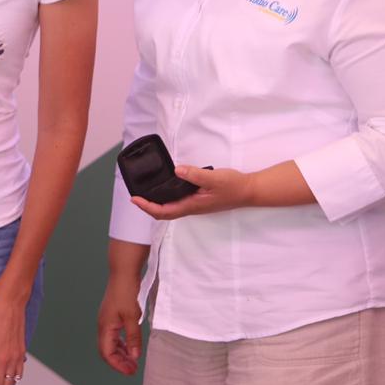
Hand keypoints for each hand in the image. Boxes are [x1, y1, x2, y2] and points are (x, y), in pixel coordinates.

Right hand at [97, 280, 142, 375]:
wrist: (123, 273)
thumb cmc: (126, 292)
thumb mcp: (132, 317)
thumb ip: (133, 337)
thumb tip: (134, 356)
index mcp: (105, 326)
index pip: (106, 353)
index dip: (117, 364)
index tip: (130, 371)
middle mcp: (103, 325)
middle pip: (106, 350)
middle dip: (119, 361)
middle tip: (133, 369)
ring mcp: (107, 320)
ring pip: (110, 343)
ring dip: (120, 353)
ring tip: (132, 361)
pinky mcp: (112, 316)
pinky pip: (114, 335)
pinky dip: (122, 344)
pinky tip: (131, 345)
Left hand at [130, 166, 254, 219]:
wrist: (249, 191)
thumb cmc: (233, 185)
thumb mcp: (214, 178)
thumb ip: (195, 175)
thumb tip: (177, 171)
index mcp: (192, 205)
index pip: (164, 211)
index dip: (147, 207)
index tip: (135, 199)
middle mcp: (191, 207)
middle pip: (164, 213)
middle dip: (148, 207)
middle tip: (136, 197)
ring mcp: (195, 205)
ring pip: (171, 208)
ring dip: (156, 203)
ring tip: (145, 193)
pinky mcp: (199, 200)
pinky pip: (178, 202)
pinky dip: (167, 198)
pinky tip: (165, 188)